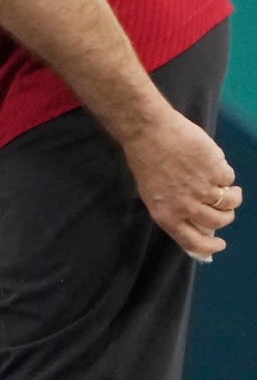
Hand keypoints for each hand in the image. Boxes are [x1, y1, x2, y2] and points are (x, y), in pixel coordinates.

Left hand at [123, 109, 239, 260]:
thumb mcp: (153, 193)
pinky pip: (229, 178)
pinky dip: (225, 174)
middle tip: (225, 207)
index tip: (220, 244)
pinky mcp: (216, 171)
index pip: (193, 242)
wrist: (148, 132)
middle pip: (218, 221)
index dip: (209, 247)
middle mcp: (186, 207)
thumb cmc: (146, 160)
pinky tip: (214, 165)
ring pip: (230, 203)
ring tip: (229, 188)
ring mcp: (203, 189)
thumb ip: (175, 209)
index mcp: (166, 215)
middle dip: (226, 216)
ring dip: (233, 197)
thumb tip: (198, 221)